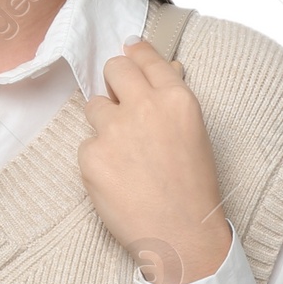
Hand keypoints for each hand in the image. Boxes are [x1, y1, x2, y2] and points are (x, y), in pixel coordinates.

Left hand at [79, 37, 230, 283]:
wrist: (181, 234)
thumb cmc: (194, 188)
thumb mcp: (195, 134)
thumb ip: (175, 98)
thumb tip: (168, 67)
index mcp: (176, 99)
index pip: (146, 59)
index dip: (135, 53)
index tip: (128, 49)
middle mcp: (145, 107)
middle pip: (114, 69)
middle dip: (114, 81)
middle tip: (120, 102)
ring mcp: (115, 130)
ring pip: (94, 106)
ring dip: (104, 124)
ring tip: (125, 154)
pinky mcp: (91, 156)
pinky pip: (86, 144)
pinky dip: (98, 159)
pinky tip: (118, 179)